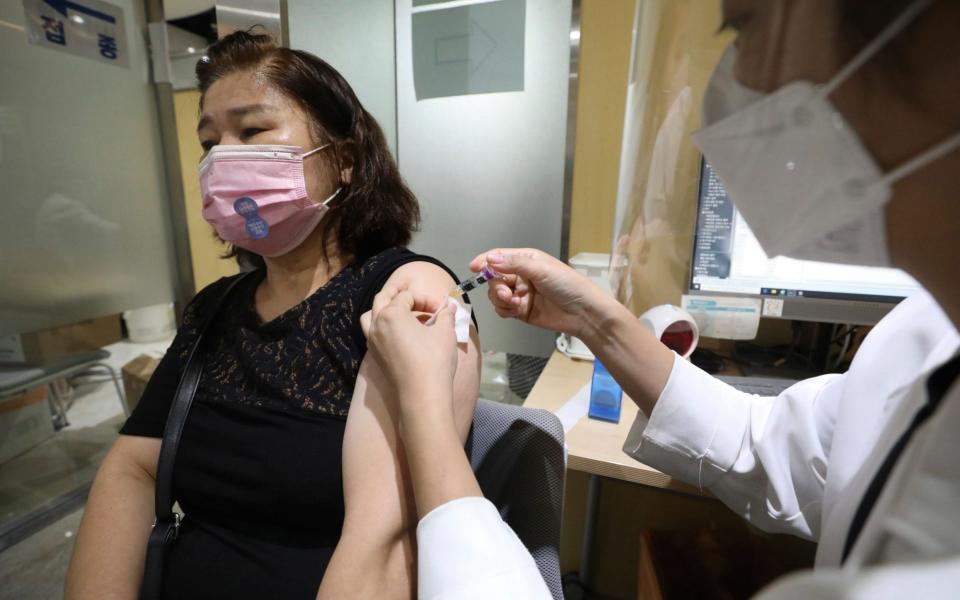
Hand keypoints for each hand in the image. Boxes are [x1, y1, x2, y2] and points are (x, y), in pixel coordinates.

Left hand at [361, 285, 458, 408]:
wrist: (422, 396)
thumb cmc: (434, 359)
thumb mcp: (445, 332)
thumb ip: (446, 315)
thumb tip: (450, 306)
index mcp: (390, 314)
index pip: (408, 296)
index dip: (427, 299)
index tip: (442, 309)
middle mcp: (376, 325)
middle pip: (382, 299)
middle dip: (399, 293)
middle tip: (412, 291)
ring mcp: (373, 342)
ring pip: (371, 316)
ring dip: (385, 309)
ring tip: (401, 311)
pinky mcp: (375, 357)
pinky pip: (374, 333)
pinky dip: (385, 326)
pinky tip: (401, 332)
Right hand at [469, 248, 608, 337]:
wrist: (583, 312)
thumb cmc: (567, 285)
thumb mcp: (541, 269)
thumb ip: (514, 264)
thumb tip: (490, 259)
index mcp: (526, 260)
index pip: (499, 257)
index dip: (485, 261)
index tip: (474, 268)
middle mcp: (521, 275)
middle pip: (494, 278)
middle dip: (497, 287)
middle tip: (508, 294)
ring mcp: (520, 293)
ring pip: (496, 295)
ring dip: (501, 300)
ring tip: (516, 304)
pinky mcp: (521, 310)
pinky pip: (503, 309)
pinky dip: (505, 310)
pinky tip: (517, 310)